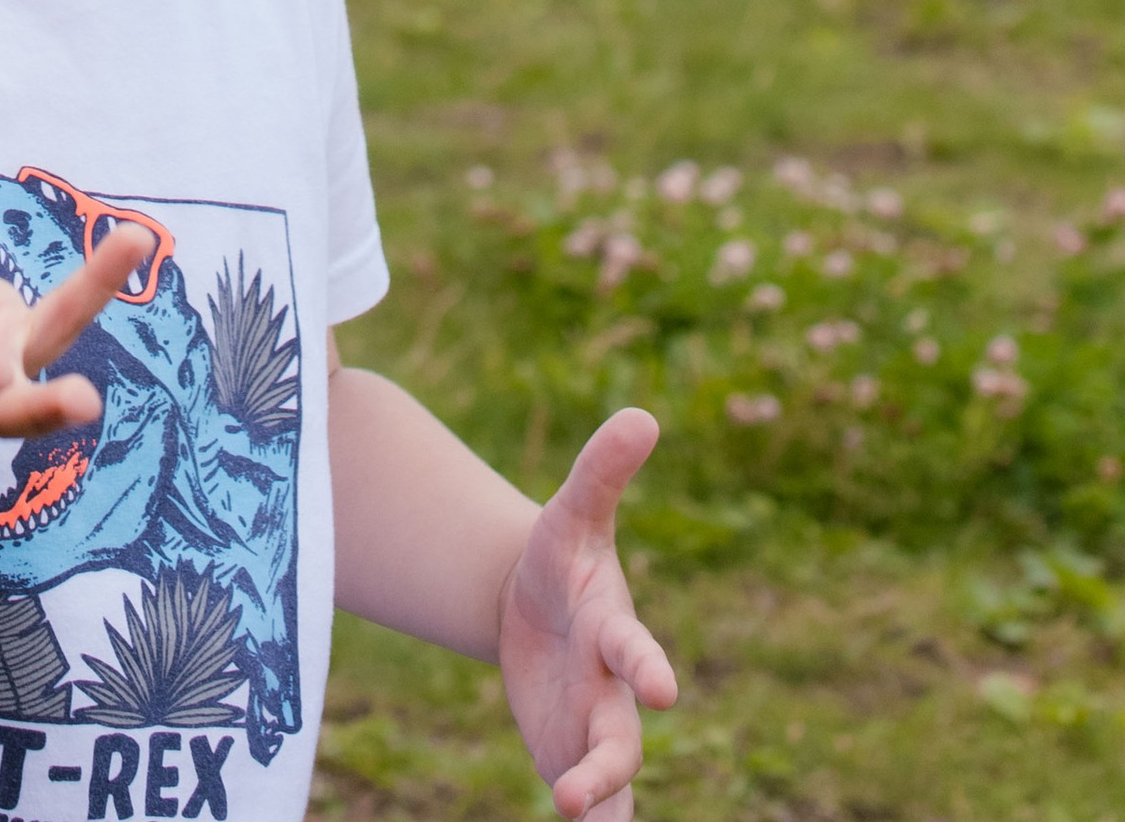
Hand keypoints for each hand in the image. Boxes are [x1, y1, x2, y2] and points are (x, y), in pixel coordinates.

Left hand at [497, 411, 677, 821]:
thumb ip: (601, 471)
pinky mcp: (572, 757)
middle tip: (580, 795)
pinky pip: (593, 803)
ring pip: (609, 779)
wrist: (534, 605)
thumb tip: (642, 414)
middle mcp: (614, 689)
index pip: (633, 648)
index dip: (647, 666)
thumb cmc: (559, 556)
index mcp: (611, 629)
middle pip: (619, 735)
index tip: (663, 688)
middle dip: (609, 763)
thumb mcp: (568, 513)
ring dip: (597, 807)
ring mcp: (597, 728)